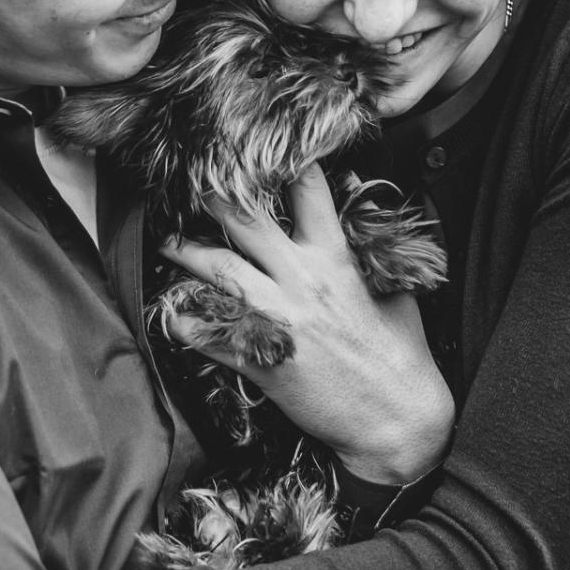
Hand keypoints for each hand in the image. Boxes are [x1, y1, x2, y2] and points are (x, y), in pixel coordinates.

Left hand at [160, 165, 453, 482]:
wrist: (397, 420)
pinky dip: (185, 321)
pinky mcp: (262, 360)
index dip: (280, 162)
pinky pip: (209, 334)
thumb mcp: (394, 289)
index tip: (253, 149)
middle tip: (188, 184)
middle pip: (245, 222)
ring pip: (217, 271)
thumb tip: (355, 206)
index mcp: (336, 259)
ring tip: (167, 241)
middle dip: (212, 197)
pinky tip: (171, 311)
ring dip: (185, 252)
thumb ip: (366, 250)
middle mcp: (302, 281)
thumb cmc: (402, 355)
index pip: (306, 191)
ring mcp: (279, 320)